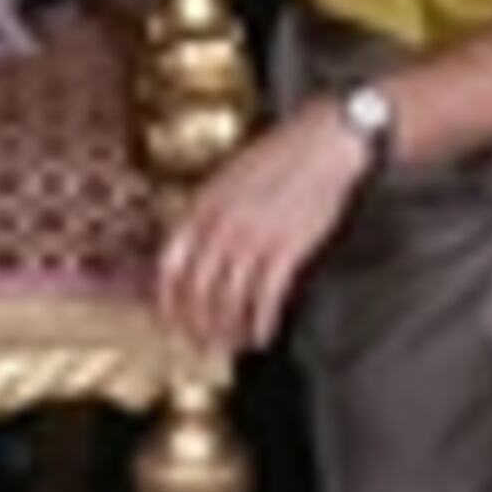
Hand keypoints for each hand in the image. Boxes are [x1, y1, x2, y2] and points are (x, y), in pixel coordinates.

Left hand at [156, 101, 373, 352]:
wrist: (322, 142)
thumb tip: (195, 250)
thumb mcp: (229, 177)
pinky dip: (261, 323)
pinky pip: (265, 298)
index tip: (170, 324)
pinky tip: (263, 335)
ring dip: (229, 330)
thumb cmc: (279, 157)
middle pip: (197, 290)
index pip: (171, 265)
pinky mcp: (286, 248)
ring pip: (229, 300)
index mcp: (203, 204)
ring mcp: (253, 237)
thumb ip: (209, 212)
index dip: (168, 301)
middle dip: (197, 325)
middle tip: (202, 348)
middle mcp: (221, 224)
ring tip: (234, 345)